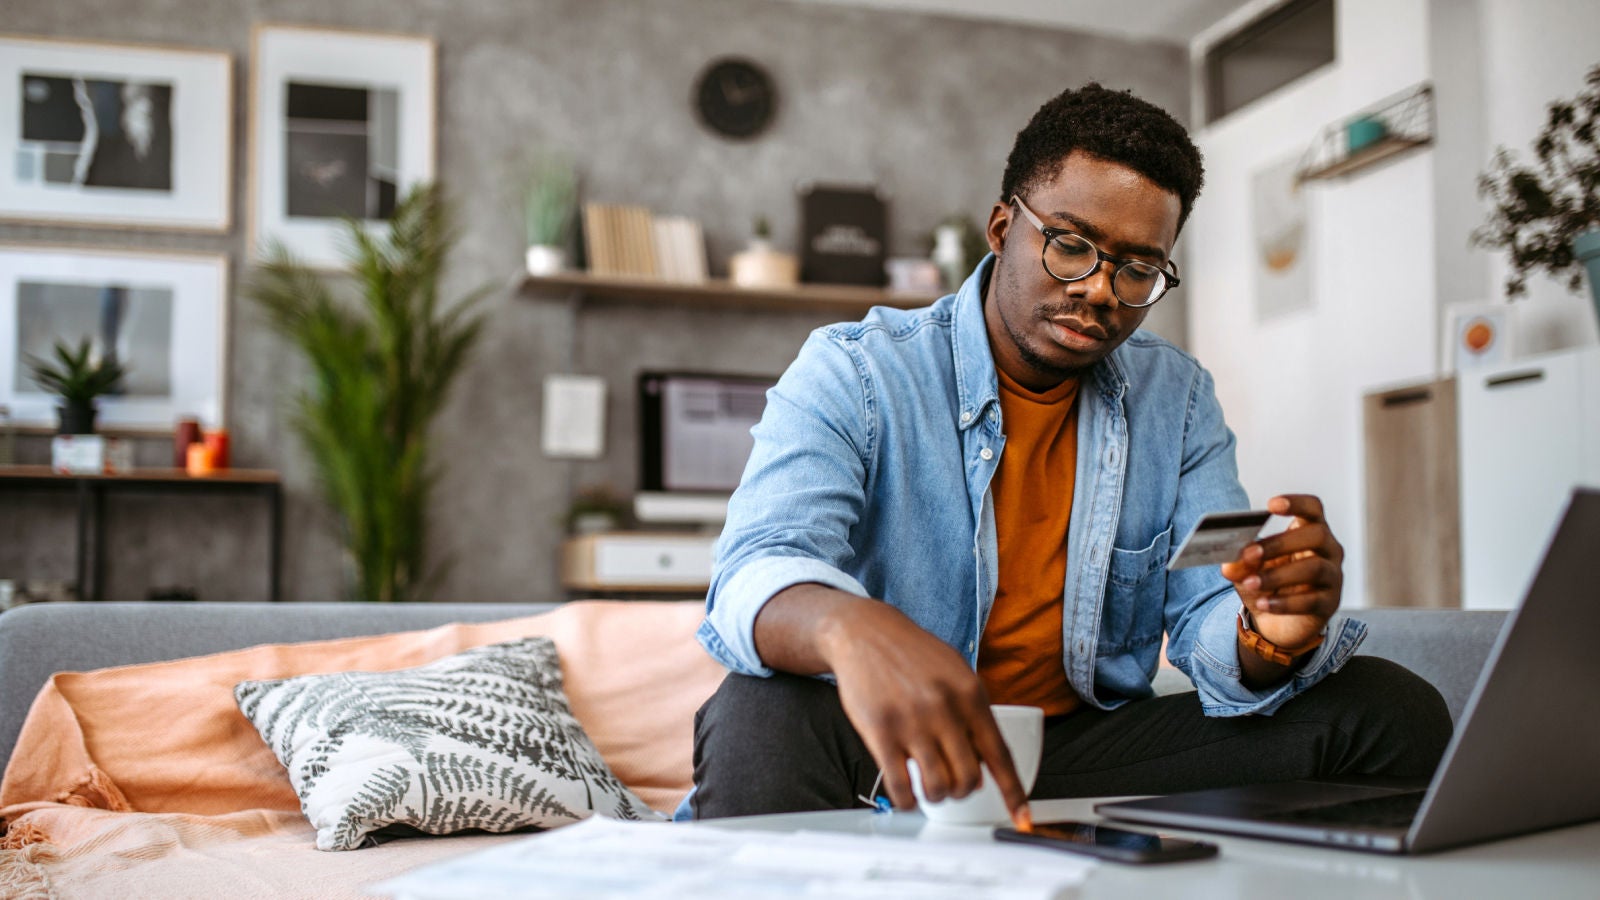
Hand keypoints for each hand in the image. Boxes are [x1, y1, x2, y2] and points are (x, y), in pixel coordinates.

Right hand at [818, 599, 1031, 828]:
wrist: (865, 633)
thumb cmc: (913, 653)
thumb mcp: (956, 671)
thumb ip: (974, 710)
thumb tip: (987, 758)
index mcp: (970, 694)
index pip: (999, 754)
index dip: (1012, 791)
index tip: (1020, 816)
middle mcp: (945, 709)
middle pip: (968, 778)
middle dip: (962, 790)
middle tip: (953, 785)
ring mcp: (912, 722)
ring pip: (937, 786)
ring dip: (936, 795)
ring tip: (930, 788)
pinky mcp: (880, 732)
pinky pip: (900, 785)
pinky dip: (907, 801)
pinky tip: (906, 796)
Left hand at [1219, 494, 1343, 649]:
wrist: (1277, 622)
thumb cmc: (1268, 584)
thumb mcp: (1249, 570)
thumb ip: (1241, 563)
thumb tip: (1229, 564)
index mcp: (1309, 531)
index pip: (1312, 508)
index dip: (1296, 503)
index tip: (1271, 505)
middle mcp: (1328, 550)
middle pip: (1316, 535)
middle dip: (1280, 543)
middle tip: (1250, 553)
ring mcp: (1333, 577)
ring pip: (1315, 568)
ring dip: (1278, 575)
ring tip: (1251, 583)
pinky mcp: (1330, 603)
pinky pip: (1312, 601)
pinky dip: (1284, 603)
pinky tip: (1263, 603)